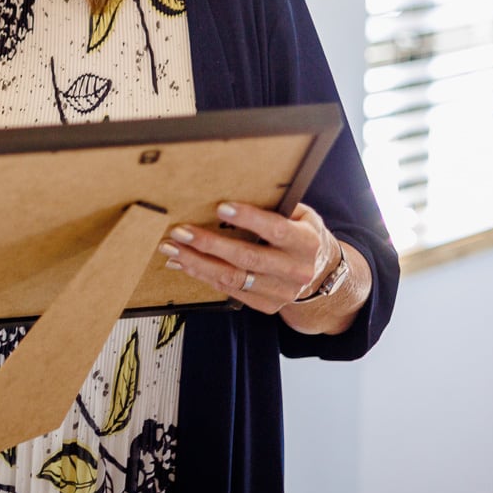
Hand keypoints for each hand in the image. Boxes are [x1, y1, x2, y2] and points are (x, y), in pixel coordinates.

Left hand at [158, 201, 343, 317]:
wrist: (319, 273)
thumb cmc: (301, 235)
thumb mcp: (300, 215)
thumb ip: (276, 206)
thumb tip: (242, 187)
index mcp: (307, 243)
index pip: (276, 230)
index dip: (249, 219)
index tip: (221, 207)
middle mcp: (296, 270)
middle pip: (247, 258)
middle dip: (209, 244)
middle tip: (181, 232)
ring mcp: (281, 292)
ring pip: (232, 278)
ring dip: (197, 263)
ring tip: (173, 249)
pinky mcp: (266, 305)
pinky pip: (229, 290)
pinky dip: (203, 276)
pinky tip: (183, 263)